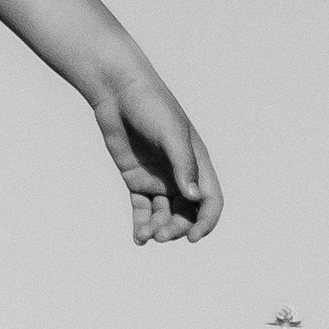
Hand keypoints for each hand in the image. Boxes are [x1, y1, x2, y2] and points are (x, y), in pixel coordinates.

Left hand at [92, 61, 222, 245]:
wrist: (118, 91)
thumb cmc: (150, 105)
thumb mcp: (170, 133)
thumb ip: (183, 164)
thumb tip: (194, 198)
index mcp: (197, 163)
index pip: (210, 200)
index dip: (206, 222)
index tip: (192, 238)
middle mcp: (180, 174)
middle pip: (187, 213)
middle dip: (177, 228)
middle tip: (161, 235)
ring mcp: (158, 178)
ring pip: (165, 214)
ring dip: (159, 229)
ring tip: (147, 236)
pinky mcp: (136, 179)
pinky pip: (143, 209)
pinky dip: (142, 224)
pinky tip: (139, 237)